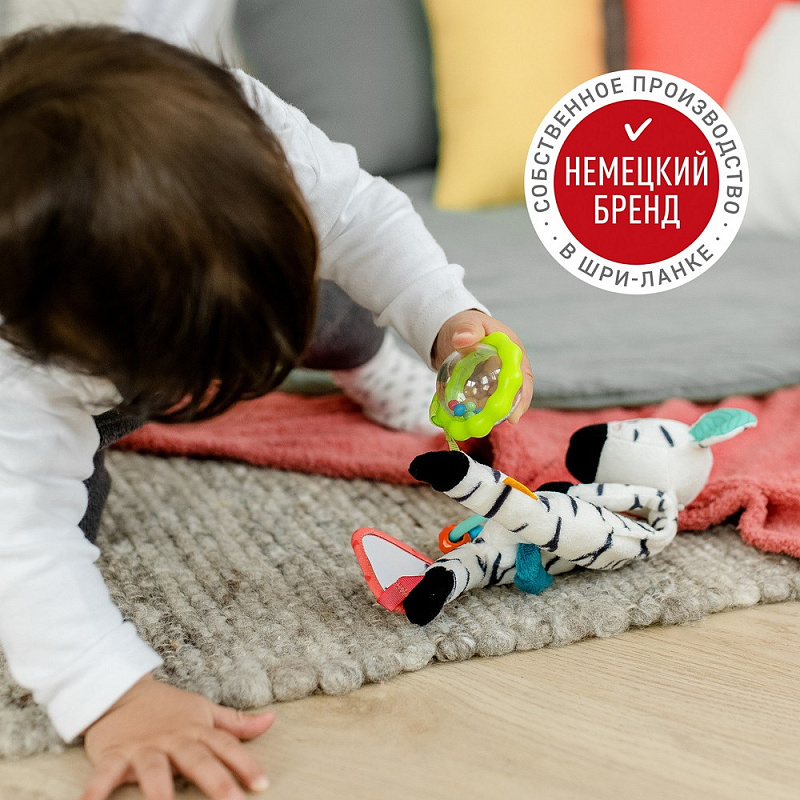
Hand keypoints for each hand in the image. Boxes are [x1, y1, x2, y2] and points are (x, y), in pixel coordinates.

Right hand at [81, 674, 273, 799]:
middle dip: (215, 781)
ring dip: (159, 789)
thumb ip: (236, 723)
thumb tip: (271, 721)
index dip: (245, 764)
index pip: (226, 746)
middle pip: (197, 759)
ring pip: (153, 768)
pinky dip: (96, 789)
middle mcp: (173, 739)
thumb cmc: (168, 709)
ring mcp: (143, 747)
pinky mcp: (113, 753)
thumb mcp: (204, 712)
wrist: (121, 689)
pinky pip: (105, 772)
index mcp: (196, 731)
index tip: (263, 785)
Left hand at [432, 310, 533, 423]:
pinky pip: (482, 403)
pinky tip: (464, 422)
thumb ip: (467, 329)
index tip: (515, 414)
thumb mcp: (466, 323)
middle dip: (502, 412)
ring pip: (497, 402)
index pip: (522, 375)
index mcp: (511, 351)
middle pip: (513, 394)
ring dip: (487, 415)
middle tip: (488, 426)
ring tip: (472, 427)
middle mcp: (507, 368)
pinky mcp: (483, 388)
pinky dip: (475, 413)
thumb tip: (463, 340)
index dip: (522, 396)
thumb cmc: (464, 326)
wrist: (452, 333)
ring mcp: (495, 380)